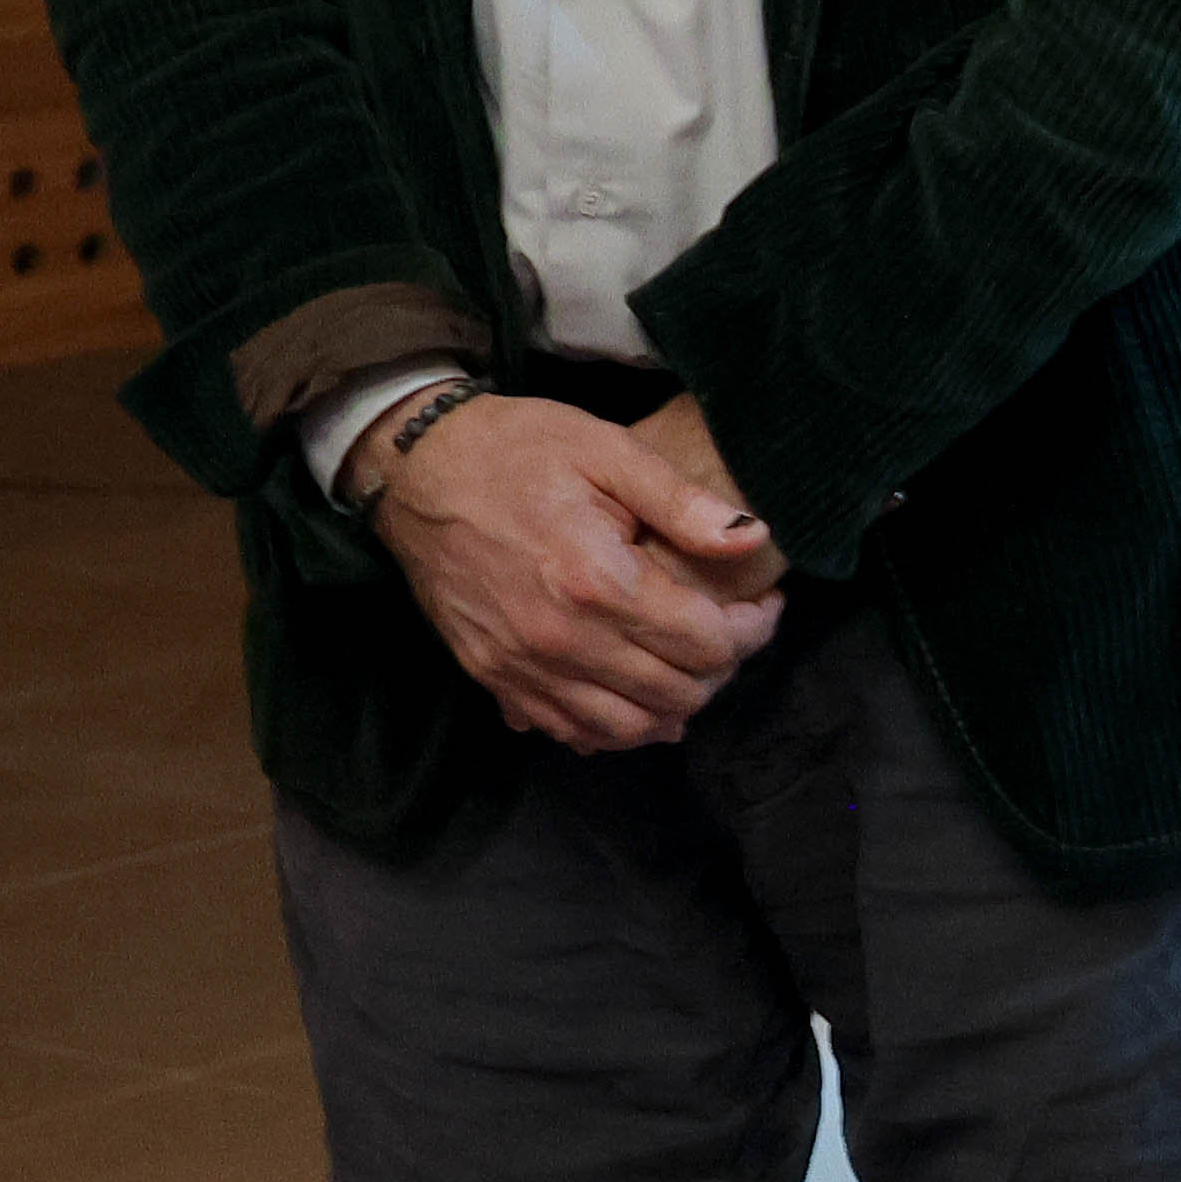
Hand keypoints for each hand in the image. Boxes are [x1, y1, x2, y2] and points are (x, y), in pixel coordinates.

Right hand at [370, 392, 789, 753]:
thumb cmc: (518, 449)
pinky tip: (634, 692)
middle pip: (676, 694)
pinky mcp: (491, 676)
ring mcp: (520, 666)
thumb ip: (682, 503)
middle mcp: (560, 639)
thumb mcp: (607, 451)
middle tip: (731, 630)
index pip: (707, 645)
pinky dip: (613, 726)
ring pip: (627, 728)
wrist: (417, 471)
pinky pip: (568, 731)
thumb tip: (753, 538)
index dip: (752, 629)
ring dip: (673, 706)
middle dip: (721, 668)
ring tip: (689, 663)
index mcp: (597, 581)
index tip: (763, 602)